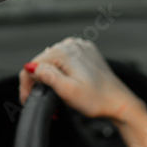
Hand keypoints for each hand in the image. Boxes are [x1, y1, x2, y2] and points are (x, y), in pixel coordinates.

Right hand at [18, 37, 144, 122]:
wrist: (119, 102)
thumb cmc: (97, 100)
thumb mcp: (68, 91)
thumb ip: (48, 76)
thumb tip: (31, 67)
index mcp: (64, 52)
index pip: (32, 66)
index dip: (26, 86)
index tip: (28, 101)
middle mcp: (71, 44)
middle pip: (41, 63)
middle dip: (38, 83)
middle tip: (45, 102)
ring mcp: (80, 47)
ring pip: (53, 62)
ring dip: (50, 80)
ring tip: (57, 97)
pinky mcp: (87, 54)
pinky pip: (66, 61)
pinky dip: (62, 74)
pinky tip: (67, 87)